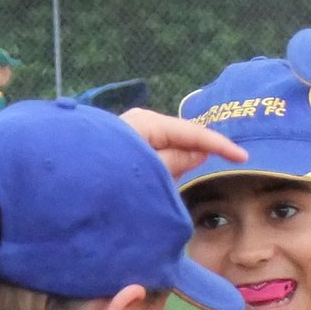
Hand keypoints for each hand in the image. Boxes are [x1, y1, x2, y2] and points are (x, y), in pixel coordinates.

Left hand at [120, 107, 248, 179]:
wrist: (66, 187)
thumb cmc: (110, 177)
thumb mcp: (150, 172)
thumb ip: (177, 161)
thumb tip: (199, 153)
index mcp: (149, 123)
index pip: (193, 132)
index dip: (220, 145)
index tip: (244, 158)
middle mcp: (141, 122)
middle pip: (181, 138)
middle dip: (194, 155)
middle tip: (197, 178)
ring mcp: (131, 133)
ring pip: (167, 147)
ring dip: (175, 165)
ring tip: (165, 186)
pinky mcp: (124, 147)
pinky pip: (154, 154)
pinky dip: (162, 167)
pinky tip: (156, 183)